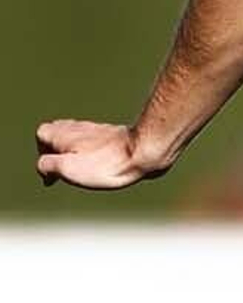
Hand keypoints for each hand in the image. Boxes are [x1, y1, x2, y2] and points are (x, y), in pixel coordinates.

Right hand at [36, 119, 165, 189]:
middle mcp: (76, 127)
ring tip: (85, 169)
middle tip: (68, 171)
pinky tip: (103, 163)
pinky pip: (95, 141)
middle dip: (58, 152)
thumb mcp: (67, 169)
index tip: (55, 176)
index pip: (41, 137)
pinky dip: (93, 152)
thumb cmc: (105, 164)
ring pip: (76, 137)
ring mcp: (95, 129)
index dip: (44, 156)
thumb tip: (43, 166)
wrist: (142, 152)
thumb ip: (46, 165)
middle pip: (57, 134)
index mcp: (62, 133)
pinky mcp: (112, 135)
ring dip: (76, 152)